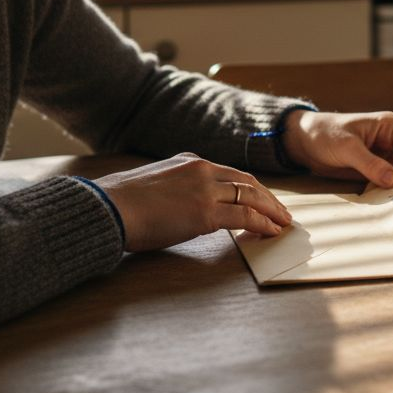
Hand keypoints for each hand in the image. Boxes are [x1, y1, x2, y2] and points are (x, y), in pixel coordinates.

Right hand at [94, 153, 292, 252]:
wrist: (109, 208)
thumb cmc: (121, 203)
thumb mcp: (153, 184)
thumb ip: (175, 188)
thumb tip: (183, 205)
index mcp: (188, 161)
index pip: (229, 172)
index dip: (249, 186)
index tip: (261, 197)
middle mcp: (201, 169)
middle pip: (247, 181)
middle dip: (268, 197)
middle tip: (281, 211)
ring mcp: (206, 190)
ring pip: (252, 196)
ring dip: (272, 211)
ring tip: (283, 223)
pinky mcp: (206, 213)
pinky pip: (245, 217)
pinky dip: (263, 224)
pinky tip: (272, 231)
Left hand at [280, 110, 392, 188]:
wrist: (303, 141)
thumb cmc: (324, 133)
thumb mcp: (347, 148)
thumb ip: (370, 163)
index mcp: (389, 126)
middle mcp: (390, 141)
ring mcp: (382, 157)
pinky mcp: (372, 170)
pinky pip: (384, 183)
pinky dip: (385, 193)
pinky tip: (387, 206)